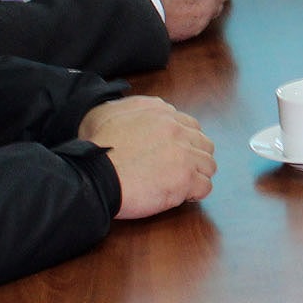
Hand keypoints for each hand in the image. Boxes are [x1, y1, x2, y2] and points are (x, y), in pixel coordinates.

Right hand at [78, 96, 215, 217]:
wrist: (94, 175)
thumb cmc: (95, 148)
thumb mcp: (109, 112)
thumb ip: (135, 106)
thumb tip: (153, 109)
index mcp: (161, 113)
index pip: (190, 126)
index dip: (184, 142)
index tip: (175, 154)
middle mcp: (177, 130)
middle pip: (204, 144)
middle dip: (195, 158)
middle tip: (179, 171)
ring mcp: (183, 154)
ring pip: (208, 165)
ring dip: (197, 175)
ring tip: (180, 185)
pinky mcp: (185, 179)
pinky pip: (205, 186)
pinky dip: (195, 193)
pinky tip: (180, 195)